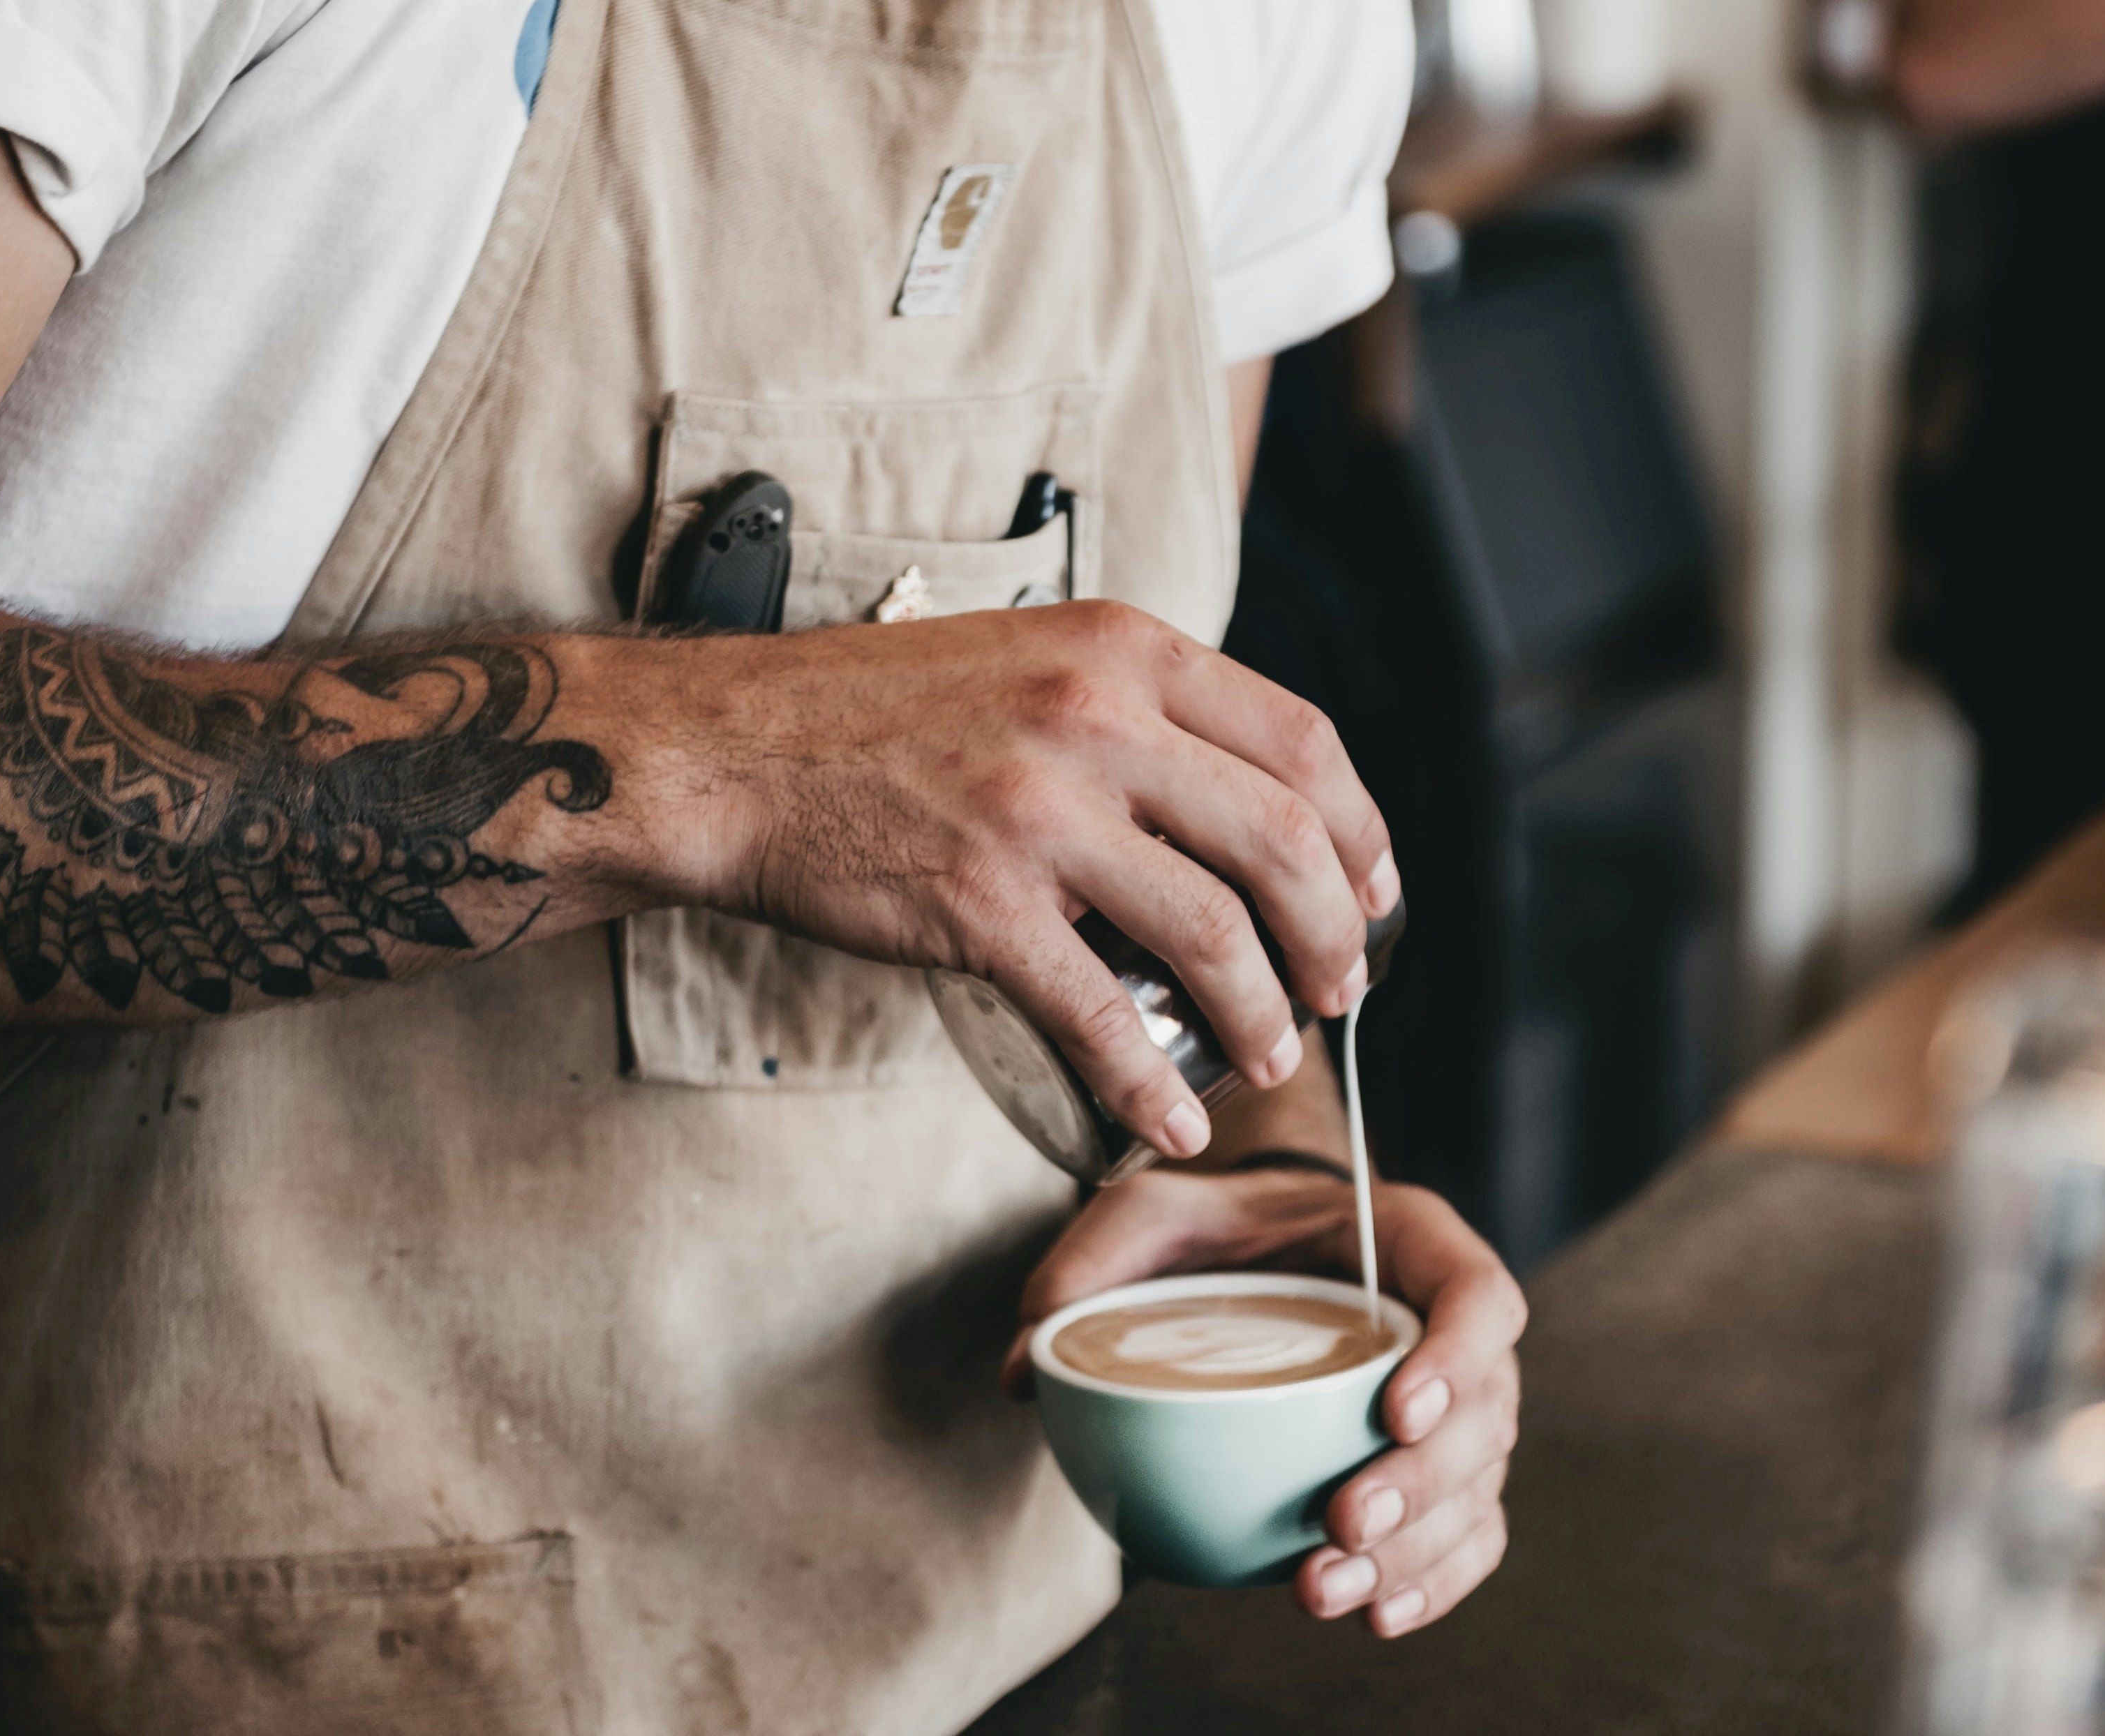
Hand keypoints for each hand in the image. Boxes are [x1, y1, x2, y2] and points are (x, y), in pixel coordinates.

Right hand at [657, 602, 1399, 1158]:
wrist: (730, 751)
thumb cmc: (875, 716)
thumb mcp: (1031, 658)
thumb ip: (1136, 711)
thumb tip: (1240, 802)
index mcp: (1124, 650)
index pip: (1302, 740)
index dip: (1361, 831)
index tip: (1374, 892)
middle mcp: (1096, 718)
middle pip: (1282, 840)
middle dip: (1335, 935)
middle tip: (1338, 991)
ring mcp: (1038, 811)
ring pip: (1213, 932)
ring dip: (1262, 1015)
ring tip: (1269, 1058)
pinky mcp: (979, 903)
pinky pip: (1099, 1015)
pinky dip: (1148, 1084)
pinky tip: (1169, 1121)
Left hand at [1007, 1165, 1525, 1636]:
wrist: (1256, 1252)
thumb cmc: (1220, 1226)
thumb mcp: (1150, 1212)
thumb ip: (1091, 1263)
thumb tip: (1029, 1368)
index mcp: (1411, 1244)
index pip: (1479, 1293)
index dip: (1458, 1356)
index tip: (1395, 1410)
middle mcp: (1449, 1328)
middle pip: (1486, 1414)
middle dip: (1423, 1483)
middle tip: (1341, 1523)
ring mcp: (1454, 1408)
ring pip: (1475, 1489)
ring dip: (1415, 1551)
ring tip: (1323, 1589)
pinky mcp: (1436, 1472)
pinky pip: (1467, 1535)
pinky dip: (1433, 1583)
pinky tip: (1376, 1616)